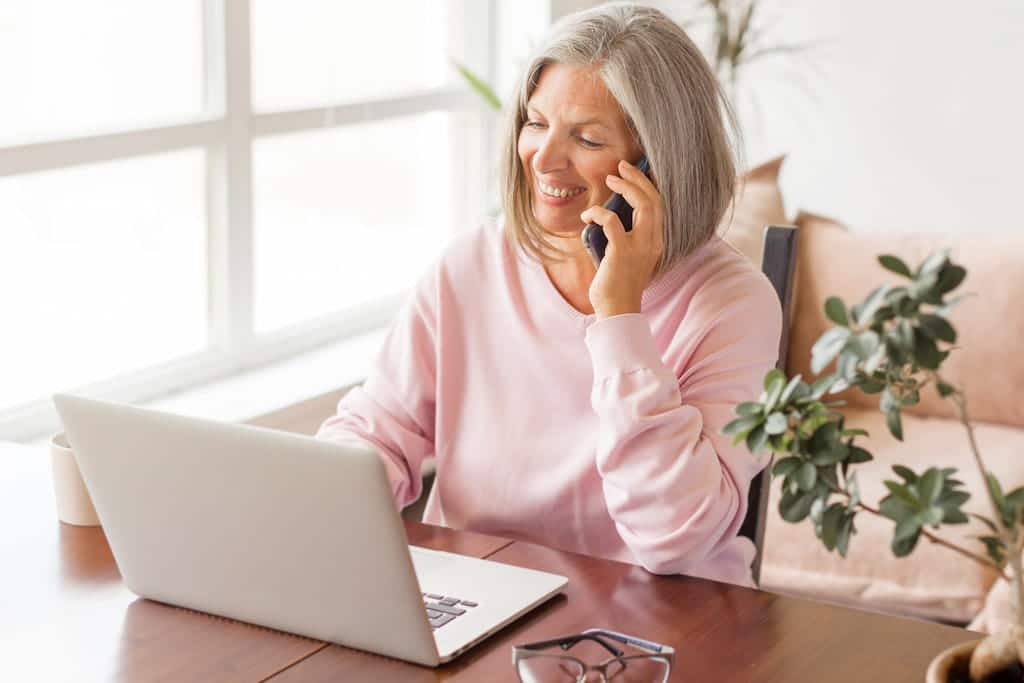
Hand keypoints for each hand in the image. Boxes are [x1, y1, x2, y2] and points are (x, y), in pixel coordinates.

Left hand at [580, 159, 664, 319]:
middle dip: (638, 178)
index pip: (659, 205)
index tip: (632, 174)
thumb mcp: (627, 256)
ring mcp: (639, 247)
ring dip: (626, 187)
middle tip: (621, 167)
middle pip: (654, 199)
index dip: (647, 185)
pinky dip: (599, 212)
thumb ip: (625, 236)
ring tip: (610, 179)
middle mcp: (653, 242)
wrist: (617, 310)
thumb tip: (610, 215)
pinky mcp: (621, 252)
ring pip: (643, 205)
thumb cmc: (618, 284)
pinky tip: (587, 216)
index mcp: (656, 242)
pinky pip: (612, 222)